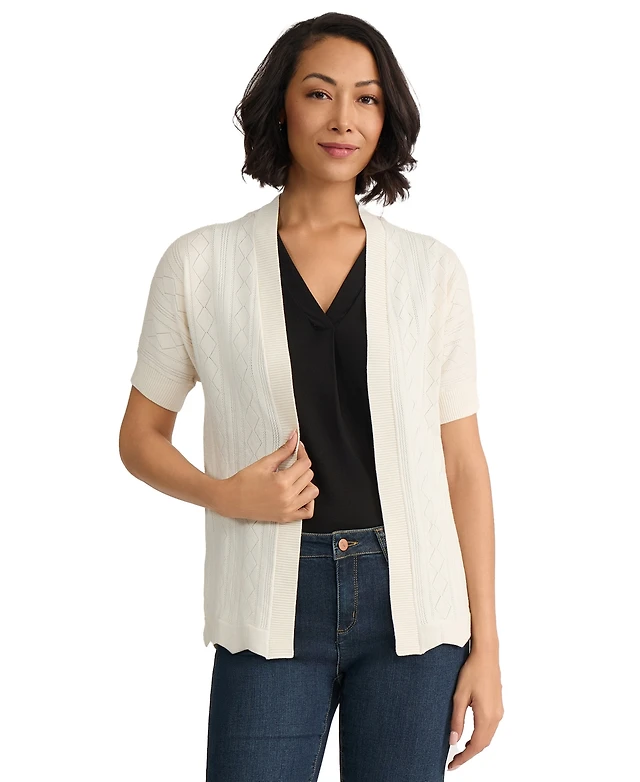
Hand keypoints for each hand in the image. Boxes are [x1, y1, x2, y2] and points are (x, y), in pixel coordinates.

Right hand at [216, 430, 318, 521]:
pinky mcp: (286, 517)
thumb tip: (294, 439)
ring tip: (296, 479)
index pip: (304, 464)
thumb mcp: (264, 463)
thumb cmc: (243, 482)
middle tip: (293, 463)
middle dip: (303, 466)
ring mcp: (288, 509)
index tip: (297, 450)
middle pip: (309, 476)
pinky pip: (308, 512)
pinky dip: (308, 502)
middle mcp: (288, 497)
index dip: (302, 453)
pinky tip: (300, 494)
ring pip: (312, 492)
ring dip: (307, 483)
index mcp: (282, 482)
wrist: (231, 500)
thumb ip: (283, 451)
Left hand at [447, 647, 503, 770]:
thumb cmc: (472, 671)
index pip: (475, 746)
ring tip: (461, 750)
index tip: (453, 765)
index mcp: (486, 716)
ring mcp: (499, 711)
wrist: (486, 655)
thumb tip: (453, 740)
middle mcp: (496, 717)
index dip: (464, 758)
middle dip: (469, 754)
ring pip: (488, 737)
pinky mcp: (498, 706)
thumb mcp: (459, 696)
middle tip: (455, 760)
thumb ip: (456, 720)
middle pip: (483, 744)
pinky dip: (481, 736)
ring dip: (476, 745)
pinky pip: (490, 728)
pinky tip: (471, 735)